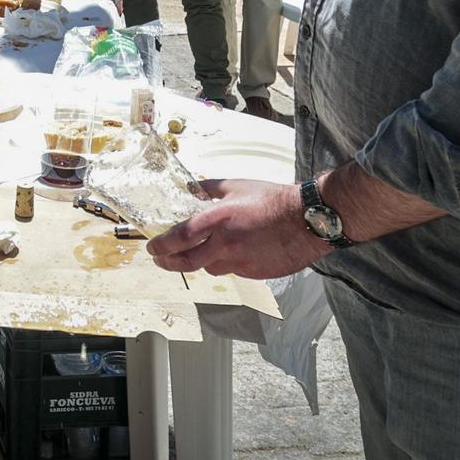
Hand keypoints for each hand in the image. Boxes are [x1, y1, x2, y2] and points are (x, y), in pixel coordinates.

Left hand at [146, 179, 329, 279]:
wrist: (308, 220)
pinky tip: (235, 252)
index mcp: (218, 220)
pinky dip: (227, 263)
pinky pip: (233, 271)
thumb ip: (210, 188)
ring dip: (202, 261)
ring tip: (202, 251)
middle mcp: (226, 244)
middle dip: (168, 263)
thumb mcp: (236, 186)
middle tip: (160, 260)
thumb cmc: (273, 199)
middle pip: (187, 263)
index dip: (160, 246)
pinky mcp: (255, 273)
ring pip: (210, 268)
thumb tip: (192, 189)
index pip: (179, 238)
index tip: (151, 248)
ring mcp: (241, 262)